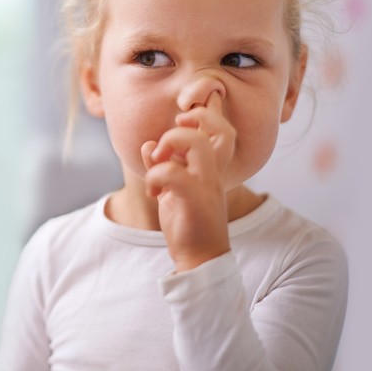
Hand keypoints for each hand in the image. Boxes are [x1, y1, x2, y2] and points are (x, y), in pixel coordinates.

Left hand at [141, 92, 234, 270]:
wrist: (199, 258)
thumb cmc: (188, 222)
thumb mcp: (171, 189)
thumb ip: (162, 164)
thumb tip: (148, 145)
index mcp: (211, 167)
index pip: (222, 128)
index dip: (208, 111)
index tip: (182, 117)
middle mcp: (213, 172)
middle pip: (219, 128)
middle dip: (191, 120)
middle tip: (167, 141)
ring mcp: (207, 184)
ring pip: (197, 142)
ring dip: (169, 143)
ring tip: (157, 161)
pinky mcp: (195, 199)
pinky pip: (173, 173)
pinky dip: (154, 175)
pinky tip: (152, 192)